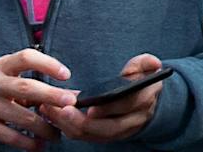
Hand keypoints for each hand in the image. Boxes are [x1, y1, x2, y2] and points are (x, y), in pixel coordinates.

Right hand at [0, 48, 74, 147]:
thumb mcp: (6, 77)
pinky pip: (8, 134)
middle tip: (70, 103)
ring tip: (57, 132)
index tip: (66, 75)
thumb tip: (68, 94)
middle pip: (26, 87)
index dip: (48, 64)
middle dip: (51, 96)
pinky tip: (38, 144)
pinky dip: (26, 141)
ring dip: (42, 125)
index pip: (27, 58)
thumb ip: (32, 83)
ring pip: (20, 115)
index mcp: (2, 65)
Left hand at [38, 54, 161, 142]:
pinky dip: (68, 129)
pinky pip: (84, 138)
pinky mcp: (105, 138)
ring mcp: (118, 133)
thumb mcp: (147, 68)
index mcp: (144, 101)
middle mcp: (131, 121)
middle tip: (57, 109)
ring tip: (49, 110)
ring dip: (67, 126)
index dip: (104, 107)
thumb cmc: (143, 81)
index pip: (124, 106)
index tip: (85, 104)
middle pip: (103, 128)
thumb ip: (145, 63)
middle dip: (77, 121)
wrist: (149, 104)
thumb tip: (153, 64)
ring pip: (90, 136)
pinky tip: (55, 117)